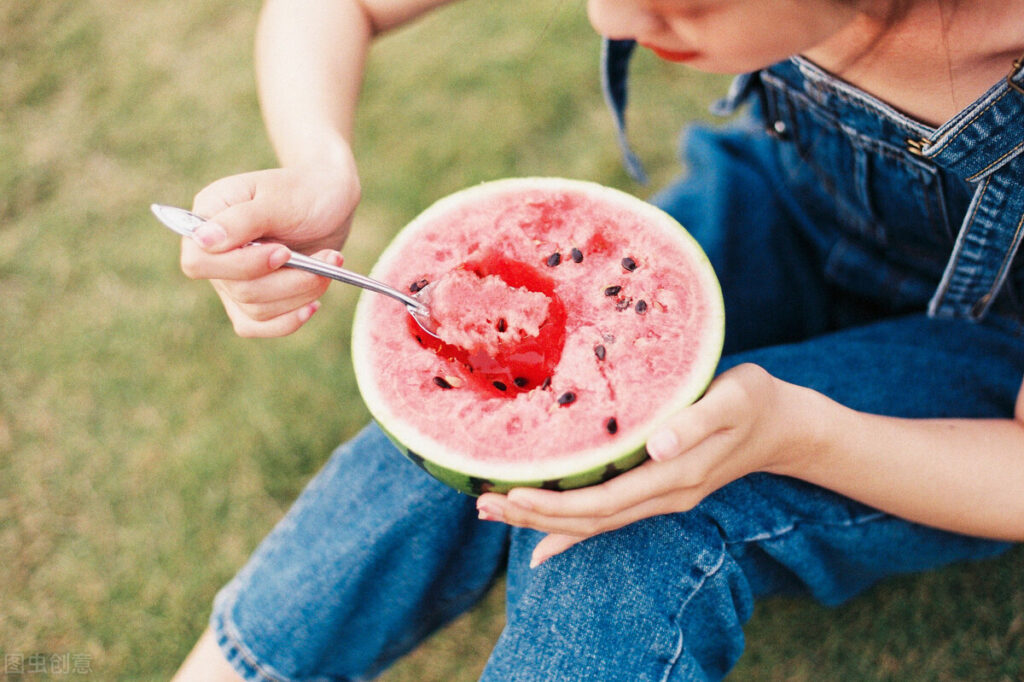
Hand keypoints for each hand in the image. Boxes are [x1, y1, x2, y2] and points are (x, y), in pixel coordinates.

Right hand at [180, 157, 360, 336]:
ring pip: (255, 310)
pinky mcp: (256, 298)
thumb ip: (241, 219)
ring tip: (330, 266)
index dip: (239, 266)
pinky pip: (261, 326)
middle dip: (288, 280)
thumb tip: (203, 240)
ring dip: (300, 293)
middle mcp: (215, 253)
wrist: (329, 199)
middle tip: (326, 260)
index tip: (282, 252)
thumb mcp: (277, 198)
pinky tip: (312, 305)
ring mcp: (232, 279)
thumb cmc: (302, 191)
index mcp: (207, 218)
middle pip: (237, 290)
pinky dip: (290, 320)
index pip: (198, 262)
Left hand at [476, 364, 818, 566]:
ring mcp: (661, 497)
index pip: (602, 504)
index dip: (554, 506)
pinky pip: (607, 516)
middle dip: (533, 516)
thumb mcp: (735, 398)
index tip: (509, 494)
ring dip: (543, 521)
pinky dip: (570, 528)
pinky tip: (542, 538)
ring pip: (593, 522)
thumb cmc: (756, 401)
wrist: (785, 424)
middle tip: (481, 504)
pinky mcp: (658, 488)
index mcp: (675, 478)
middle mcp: (663, 496)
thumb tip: (658, 447)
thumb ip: (698, 421)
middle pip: (589, 521)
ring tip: (494, 511)